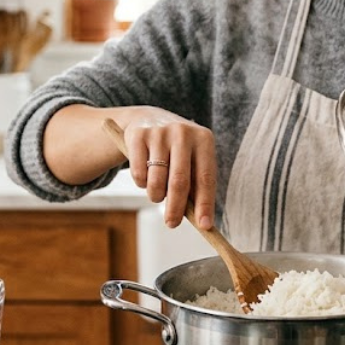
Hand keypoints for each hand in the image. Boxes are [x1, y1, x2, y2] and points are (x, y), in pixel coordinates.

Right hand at [119, 108, 216, 229]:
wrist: (149, 119)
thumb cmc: (178, 150)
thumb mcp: (193, 160)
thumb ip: (196, 186)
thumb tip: (201, 221)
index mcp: (204, 139)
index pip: (206, 178)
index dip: (205, 204)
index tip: (204, 225)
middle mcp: (183, 133)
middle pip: (179, 181)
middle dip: (176, 209)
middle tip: (172, 224)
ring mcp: (159, 133)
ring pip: (156, 181)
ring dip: (156, 196)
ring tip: (158, 194)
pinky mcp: (138, 136)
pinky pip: (139, 174)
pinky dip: (141, 184)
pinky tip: (146, 176)